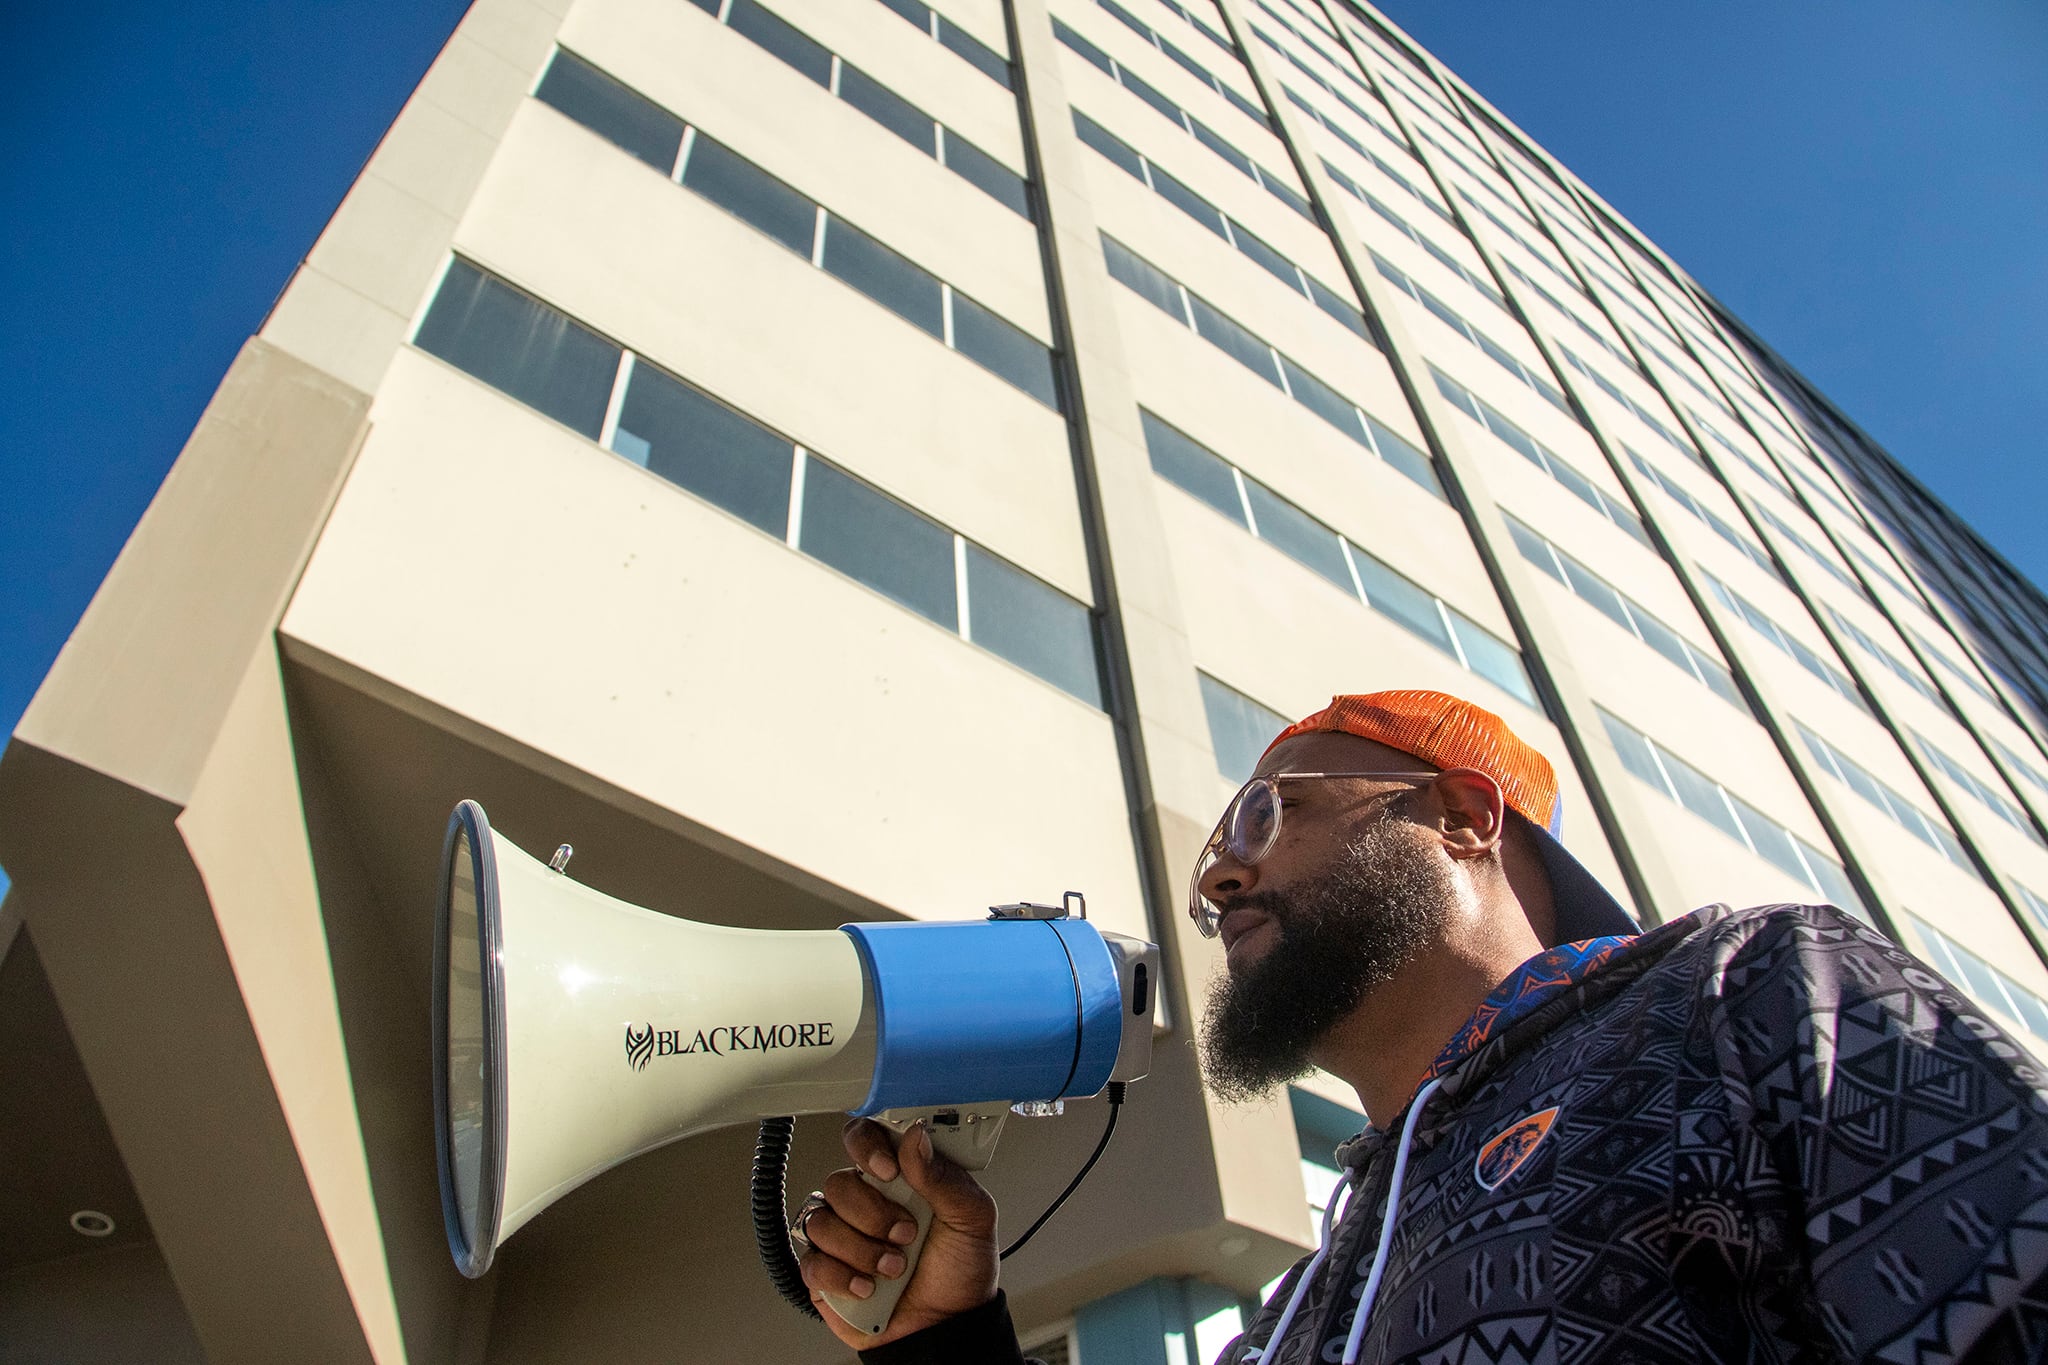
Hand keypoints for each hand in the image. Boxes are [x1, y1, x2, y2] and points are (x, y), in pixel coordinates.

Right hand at [798, 1117, 998, 1349]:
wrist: (948, 1327)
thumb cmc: (960, 1269)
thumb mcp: (972, 1218)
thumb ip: (944, 1177)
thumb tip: (915, 1137)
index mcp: (898, 1177)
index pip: (863, 1138)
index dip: (866, 1147)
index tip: (889, 1170)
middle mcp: (864, 1202)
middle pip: (838, 1182)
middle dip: (873, 1213)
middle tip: (906, 1233)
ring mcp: (841, 1237)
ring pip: (821, 1221)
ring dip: (862, 1249)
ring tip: (894, 1268)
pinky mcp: (825, 1274)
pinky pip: (812, 1262)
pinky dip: (842, 1277)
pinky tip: (869, 1288)